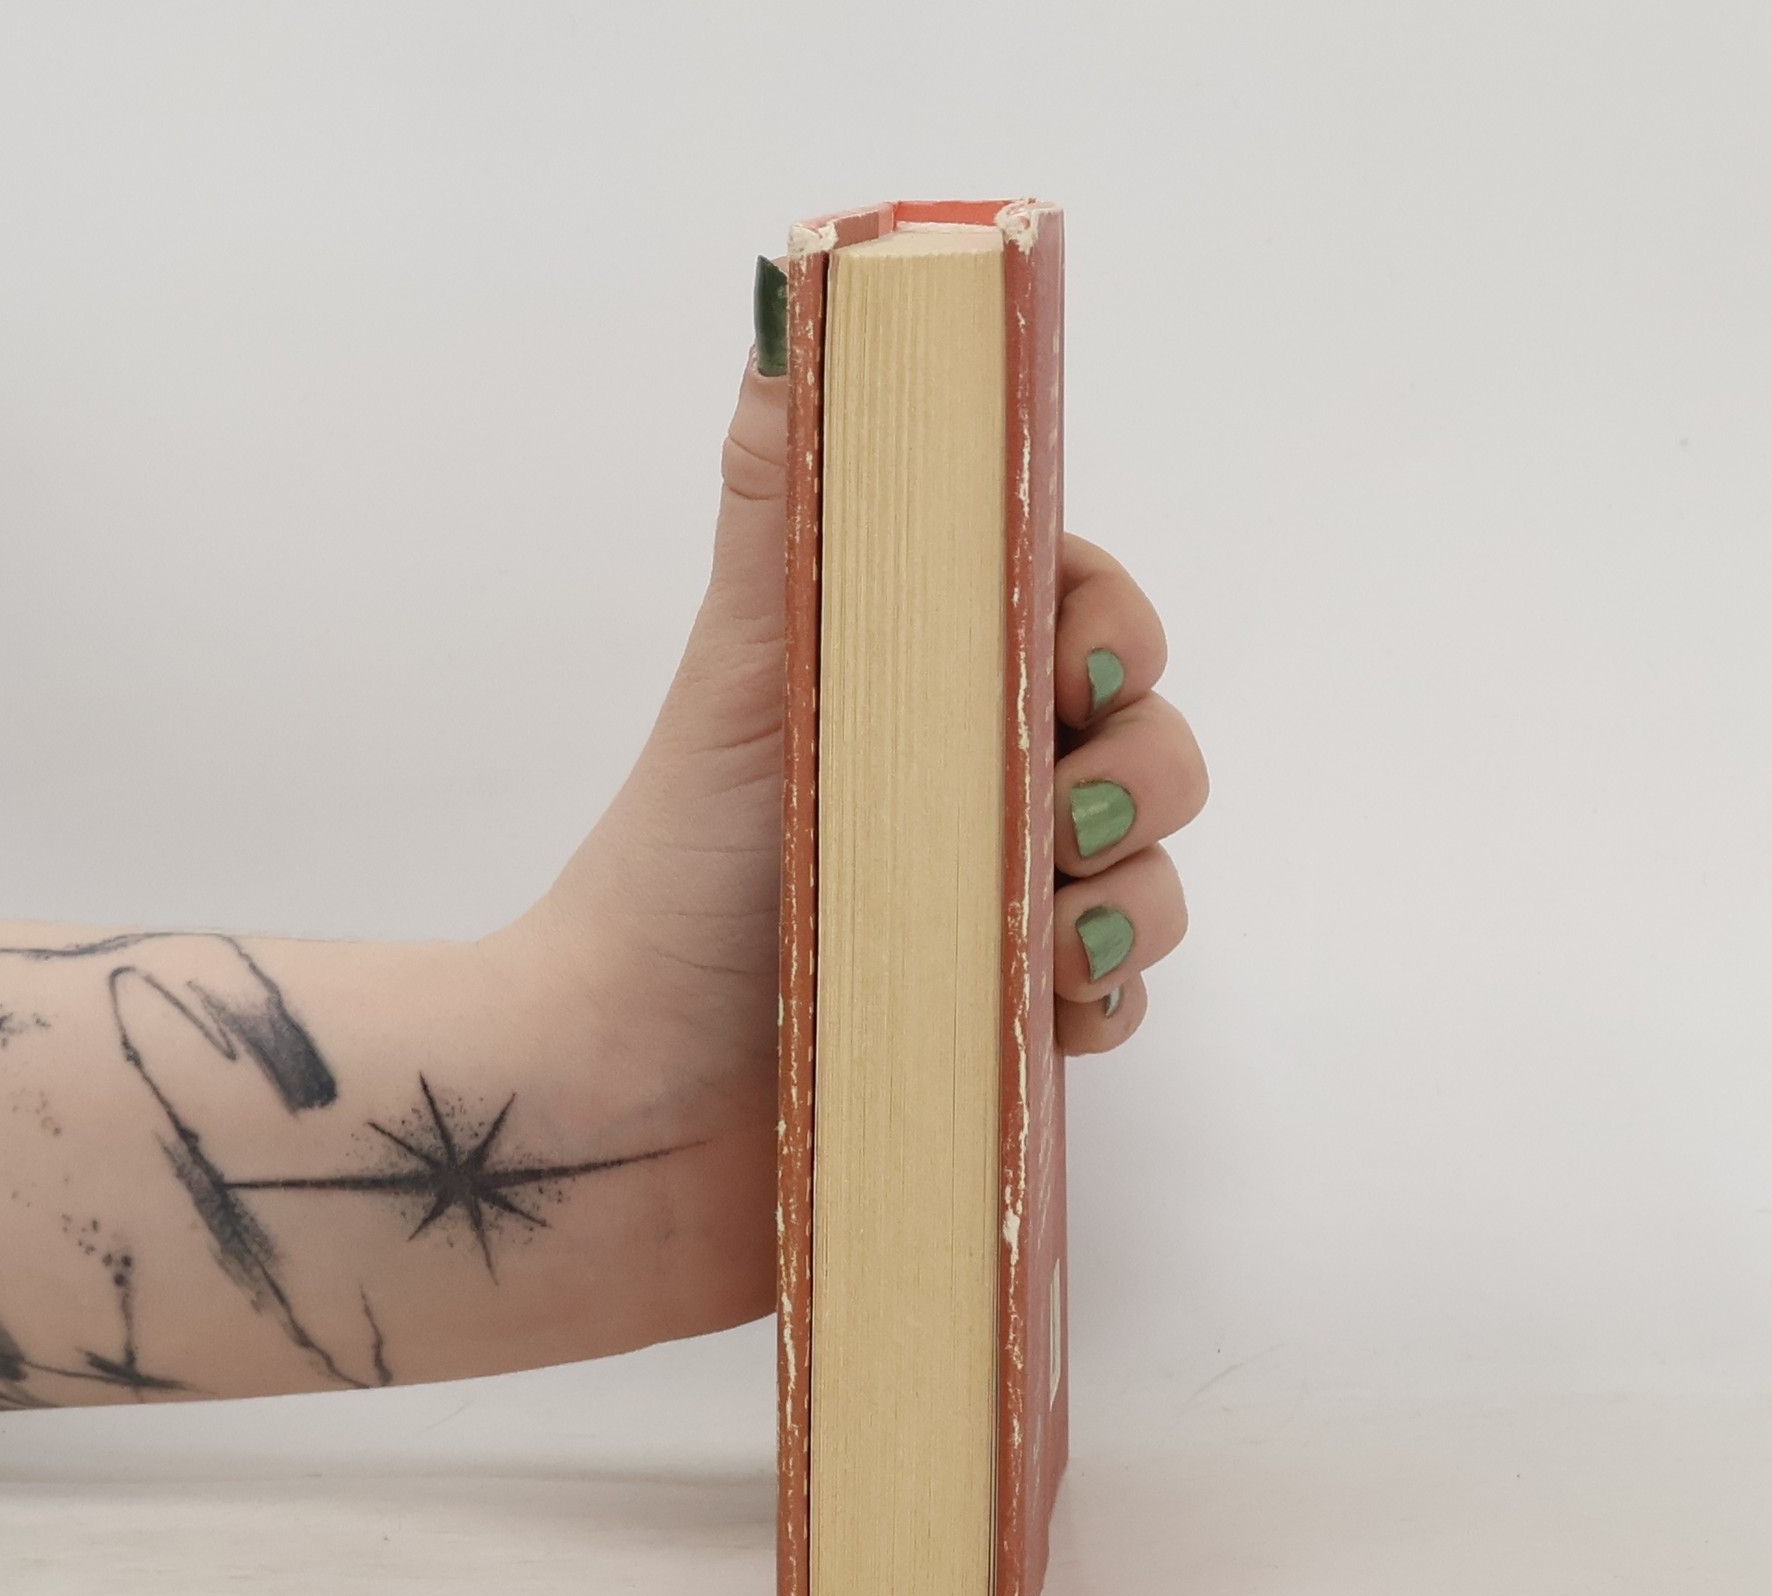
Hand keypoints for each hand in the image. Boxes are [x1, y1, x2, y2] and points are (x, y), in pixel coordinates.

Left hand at [528, 350, 1207, 1334]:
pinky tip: (1047, 1013)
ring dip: (1136, 899)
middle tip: (1062, 815)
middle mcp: (969, 799)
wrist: (618, 1110)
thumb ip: (795, 511)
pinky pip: (1119, 1005)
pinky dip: (1105, 1004)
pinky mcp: (1003, 1036)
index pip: (1078, 619)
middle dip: (1143, 772)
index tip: (1075, 671)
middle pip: (1149, 747)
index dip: (1111, 631)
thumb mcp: (745, 679)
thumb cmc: (672, 880)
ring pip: (1153, 878)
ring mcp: (993, 918)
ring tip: (1047, 939)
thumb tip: (797, 308)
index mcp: (920, 696)